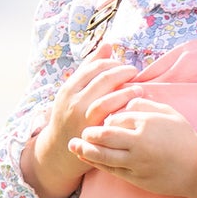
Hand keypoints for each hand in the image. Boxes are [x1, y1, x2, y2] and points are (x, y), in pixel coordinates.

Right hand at [23, 44, 139, 197]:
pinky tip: (135, 103)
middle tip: (134, 73)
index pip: (95, 65)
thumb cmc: (70, 120)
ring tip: (139, 88)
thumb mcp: (73, 94)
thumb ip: (89, 70)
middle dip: (122, 71)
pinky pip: (110, 110)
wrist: (57, 153)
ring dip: (126, 87)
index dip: (113, 62)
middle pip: (103, 75)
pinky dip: (124, 103)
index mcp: (68, 87)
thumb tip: (108, 44)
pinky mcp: (90, 127)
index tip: (123, 66)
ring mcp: (81, 113)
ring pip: (107, 91)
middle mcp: (73, 98)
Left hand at [69, 98, 196, 197]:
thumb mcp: (169, 113)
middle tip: (82, 130)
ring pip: (103, 155)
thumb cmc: (183, 139)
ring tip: (73, 144)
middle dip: (90, 132)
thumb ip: (145, 105)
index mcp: (147, 123)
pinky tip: (85, 156)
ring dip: (85, 149)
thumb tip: (124, 100)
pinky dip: (95, 162)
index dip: (106, 117)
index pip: (116, 117)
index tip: (102, 117)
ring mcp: (136, 163)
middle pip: (105, 135)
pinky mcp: (135, 178)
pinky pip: (110, 169)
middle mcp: (139, 143)